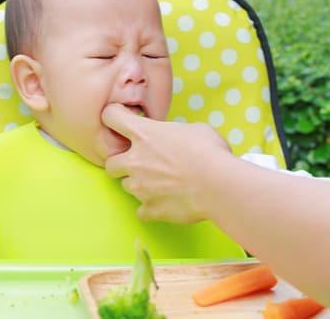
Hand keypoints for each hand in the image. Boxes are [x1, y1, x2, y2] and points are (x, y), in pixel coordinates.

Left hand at [101, 104, 231, 222]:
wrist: (219, 185)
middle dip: (120, 163)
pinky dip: (151, 208)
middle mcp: (135, 160)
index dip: (113, 118)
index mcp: (144, 134)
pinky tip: (166, 202)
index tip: (122, 123)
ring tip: (160, 184)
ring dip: (138, 185)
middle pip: (110, 163)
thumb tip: (176, 138)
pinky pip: (141, 211)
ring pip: (125, 187)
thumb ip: (175, 132)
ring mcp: (140, 187)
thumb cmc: (210, 152)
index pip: (111, 117)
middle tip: (139, 163)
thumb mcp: (194, 129)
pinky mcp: (150, 209)